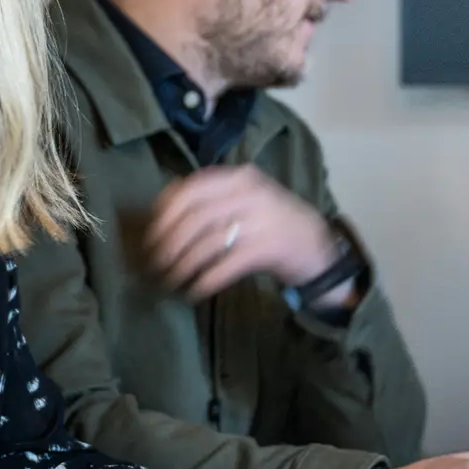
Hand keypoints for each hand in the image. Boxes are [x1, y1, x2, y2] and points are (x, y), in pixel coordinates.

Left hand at [145, 165, 339, 301]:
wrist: (318, 246)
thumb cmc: (270, 223)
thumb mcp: (243, 198)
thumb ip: (210, 197)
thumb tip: (161, 205)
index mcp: (239, 178)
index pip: (191, 189)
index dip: (165, 213)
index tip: (151, 234)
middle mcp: (251, 194)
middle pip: (196, 218)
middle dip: (169, 243)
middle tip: (154, 263)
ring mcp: (262, 220)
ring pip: (208, 243)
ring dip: (183, 265)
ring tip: (170, 280)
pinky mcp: (269, 248)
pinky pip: (226, 265)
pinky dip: (206, 280)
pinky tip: (194, 291)